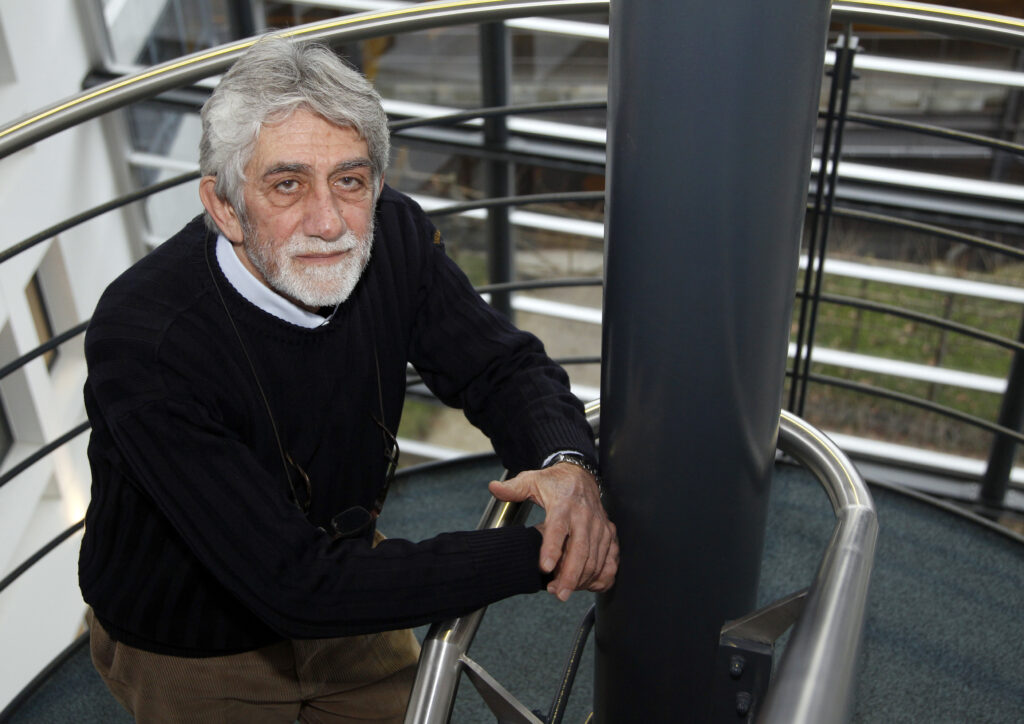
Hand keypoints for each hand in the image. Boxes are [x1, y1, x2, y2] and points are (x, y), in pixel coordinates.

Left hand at [489, 463, 617, 601]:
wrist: (581, 475)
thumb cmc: (555, 482)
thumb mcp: (531, 480)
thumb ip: (513, 488)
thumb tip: (494, 488)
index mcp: (564, 504)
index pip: (558, 529)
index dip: (552, 549)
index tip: (544, 568)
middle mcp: (584, 517)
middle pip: (580, 550)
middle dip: (570, 575)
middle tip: (559, 593)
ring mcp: (599, 527)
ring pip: (595, 559)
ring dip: (581, 579)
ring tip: (563, 591)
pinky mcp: (608, 534)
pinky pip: (610, 560)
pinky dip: (601, 576)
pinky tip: (587, 586)